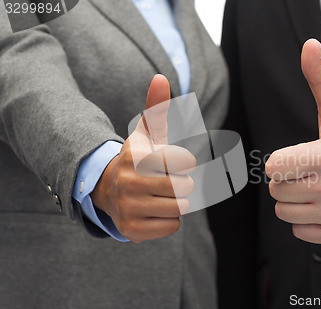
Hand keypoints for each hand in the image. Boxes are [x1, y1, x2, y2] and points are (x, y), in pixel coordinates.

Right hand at [91, 74, 195, 242]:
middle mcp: (129, 183)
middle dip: (181, 183)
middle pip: (185, 187)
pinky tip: (152, 210)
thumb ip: (156, 108)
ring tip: (159, 195)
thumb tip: (161, 78)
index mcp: (137, 157)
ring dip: (176, 202)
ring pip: (180, 208)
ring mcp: (128, 209)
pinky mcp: (132, 231)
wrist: (108, 190)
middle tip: (165, 180)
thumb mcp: (146, 134)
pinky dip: (168, 220)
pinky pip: (172, 227)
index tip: (172, 162)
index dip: (185, 162)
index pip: (187, 162)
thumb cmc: (138, 160)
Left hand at [265, 39, 320, 245]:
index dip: (281, 160)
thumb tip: (309, 45)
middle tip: (310, 171)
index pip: (272, 167)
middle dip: (288, 179)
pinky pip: (299, 230)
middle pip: (277, 191)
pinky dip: (307, 218)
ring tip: (317, 187)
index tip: (298, 156)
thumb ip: (319, 78)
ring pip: (284, 212)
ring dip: (295, 200)